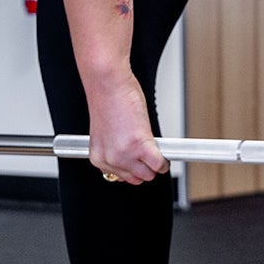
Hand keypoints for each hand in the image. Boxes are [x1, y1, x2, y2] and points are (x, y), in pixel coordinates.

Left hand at [86, 69, 167, 184]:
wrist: (107, 85)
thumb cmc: (107, 102)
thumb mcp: (107, 134)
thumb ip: (116, 151)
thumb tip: (134, 161)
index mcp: (99, 159)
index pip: (123, 178)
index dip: (135, 167)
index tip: (140, 161)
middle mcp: (110, 160)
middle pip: (137, 179)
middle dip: (146, 166)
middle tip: (148, 152)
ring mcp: (124, 155)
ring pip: (149, 174)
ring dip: (155, 162)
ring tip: (153, 147)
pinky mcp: (139, 146)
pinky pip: (159, 164)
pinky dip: (164, 159)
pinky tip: (161, 147)